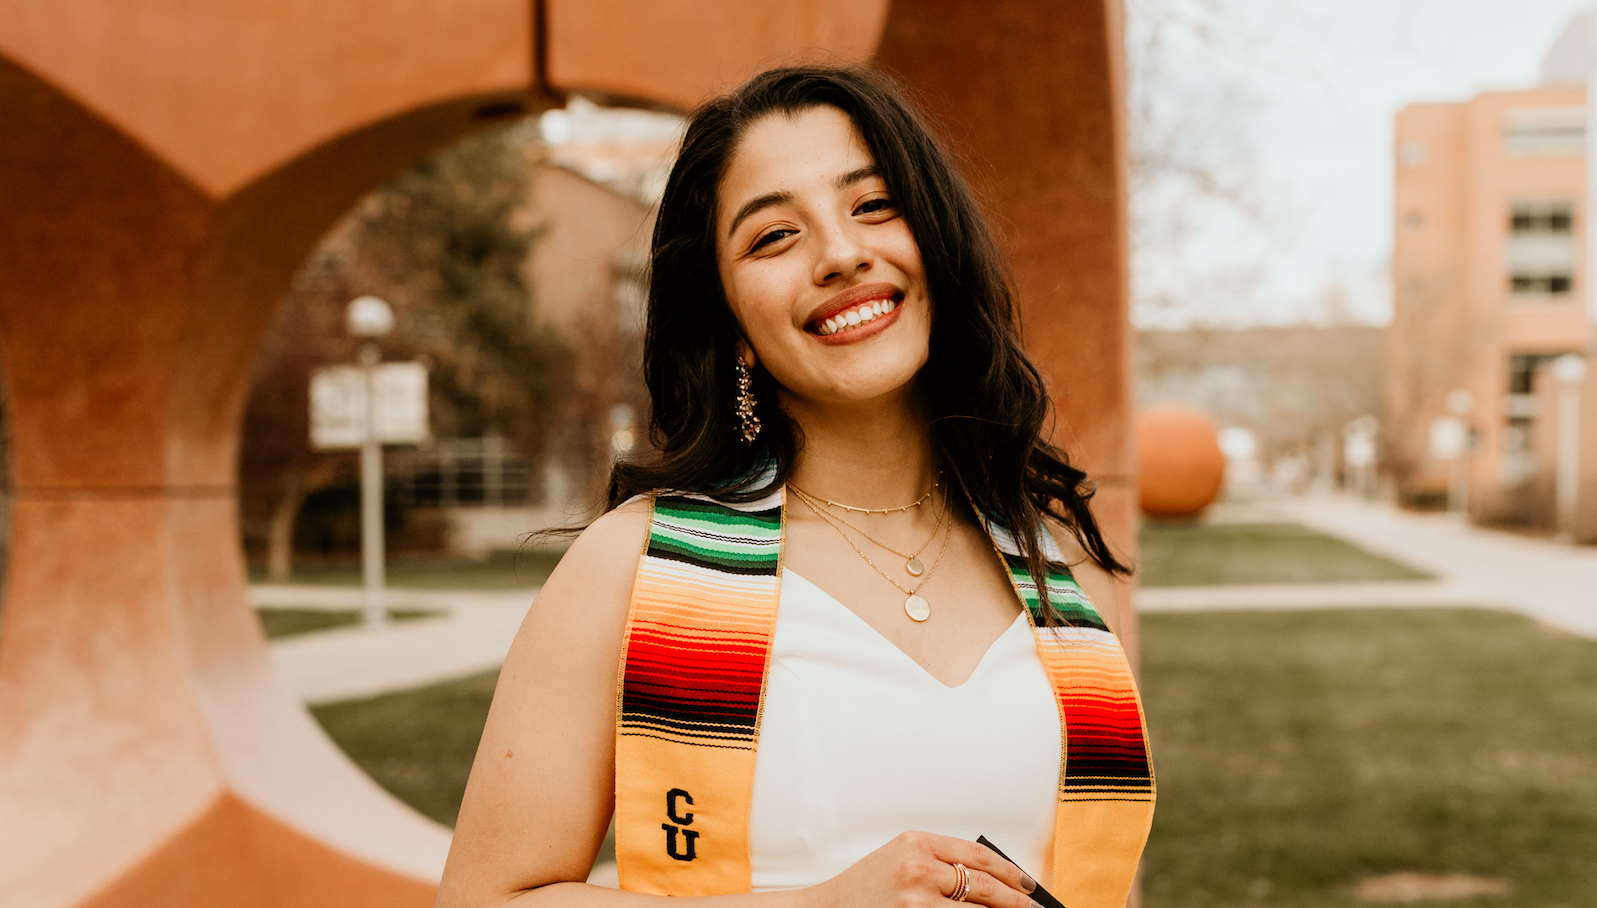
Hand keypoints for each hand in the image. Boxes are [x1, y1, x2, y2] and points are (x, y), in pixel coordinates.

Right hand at [806, 831, 1039, 907]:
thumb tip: (988, 880)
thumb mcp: (900, 859)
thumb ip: (938, 862)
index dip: (1007, 870)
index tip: (1026, 882)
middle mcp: (918, 867)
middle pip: (982, 883)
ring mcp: (917, 898)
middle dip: (1014, 898)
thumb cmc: (866, 888)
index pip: (976, 854)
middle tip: (1033, 907)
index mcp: (916, 842)